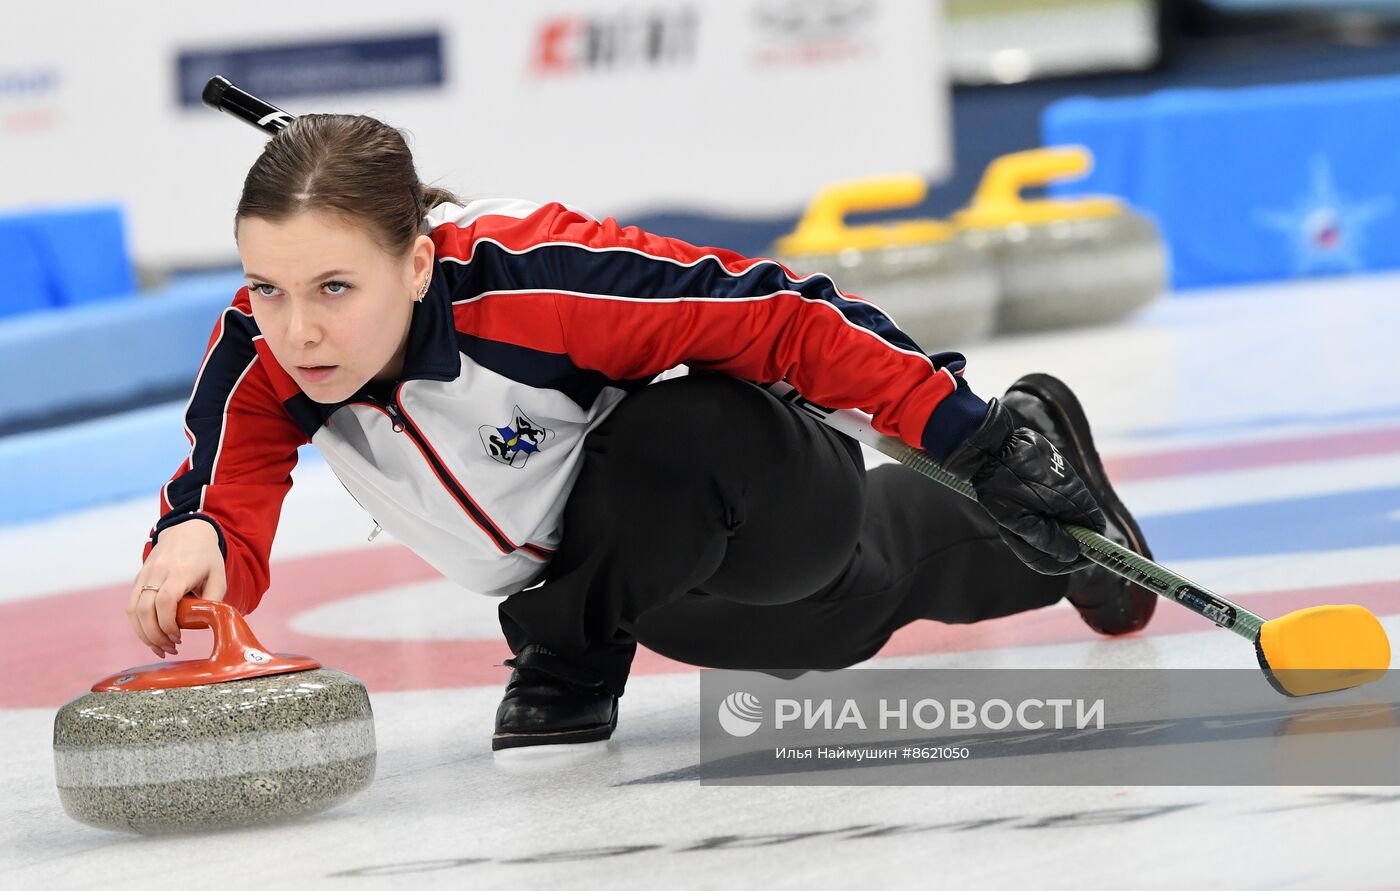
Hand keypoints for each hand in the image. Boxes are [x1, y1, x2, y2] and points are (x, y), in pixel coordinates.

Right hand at [128, 519, 226, 658]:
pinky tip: (150, 636)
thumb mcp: (219, 576)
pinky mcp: (138, 579)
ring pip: (133, 609)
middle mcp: (158, 572)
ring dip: (143, 634)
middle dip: (155, 635)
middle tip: (170, 648)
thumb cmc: (206, 557)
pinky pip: (131, 605)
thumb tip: (204, 623)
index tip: (179, 637)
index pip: (165, 601)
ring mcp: (145, 575)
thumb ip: (214, 599)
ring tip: (160, 647)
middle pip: (145, 610)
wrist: (187, 531)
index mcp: (180, 571)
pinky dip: (137, 624)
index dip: (168, 624)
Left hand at [943, 398, 1105, 573]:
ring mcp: (1062, 482)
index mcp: (1073, 500)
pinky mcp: (1049, 478)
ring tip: (1010, 527)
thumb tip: (1073, 554)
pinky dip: (1032, 517)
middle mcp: (1074, 490)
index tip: (1060, 558)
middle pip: (1075, 530)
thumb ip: (1048, 541)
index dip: (1083, 550)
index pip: (1095, 530)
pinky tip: (1012, 514)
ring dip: (1036, 532)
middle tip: (1021, 539)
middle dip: (1049, 544)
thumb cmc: (1001, 487)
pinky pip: (1049, 507)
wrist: (987, 451)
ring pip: (1059, 521)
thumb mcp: (1020, 522)